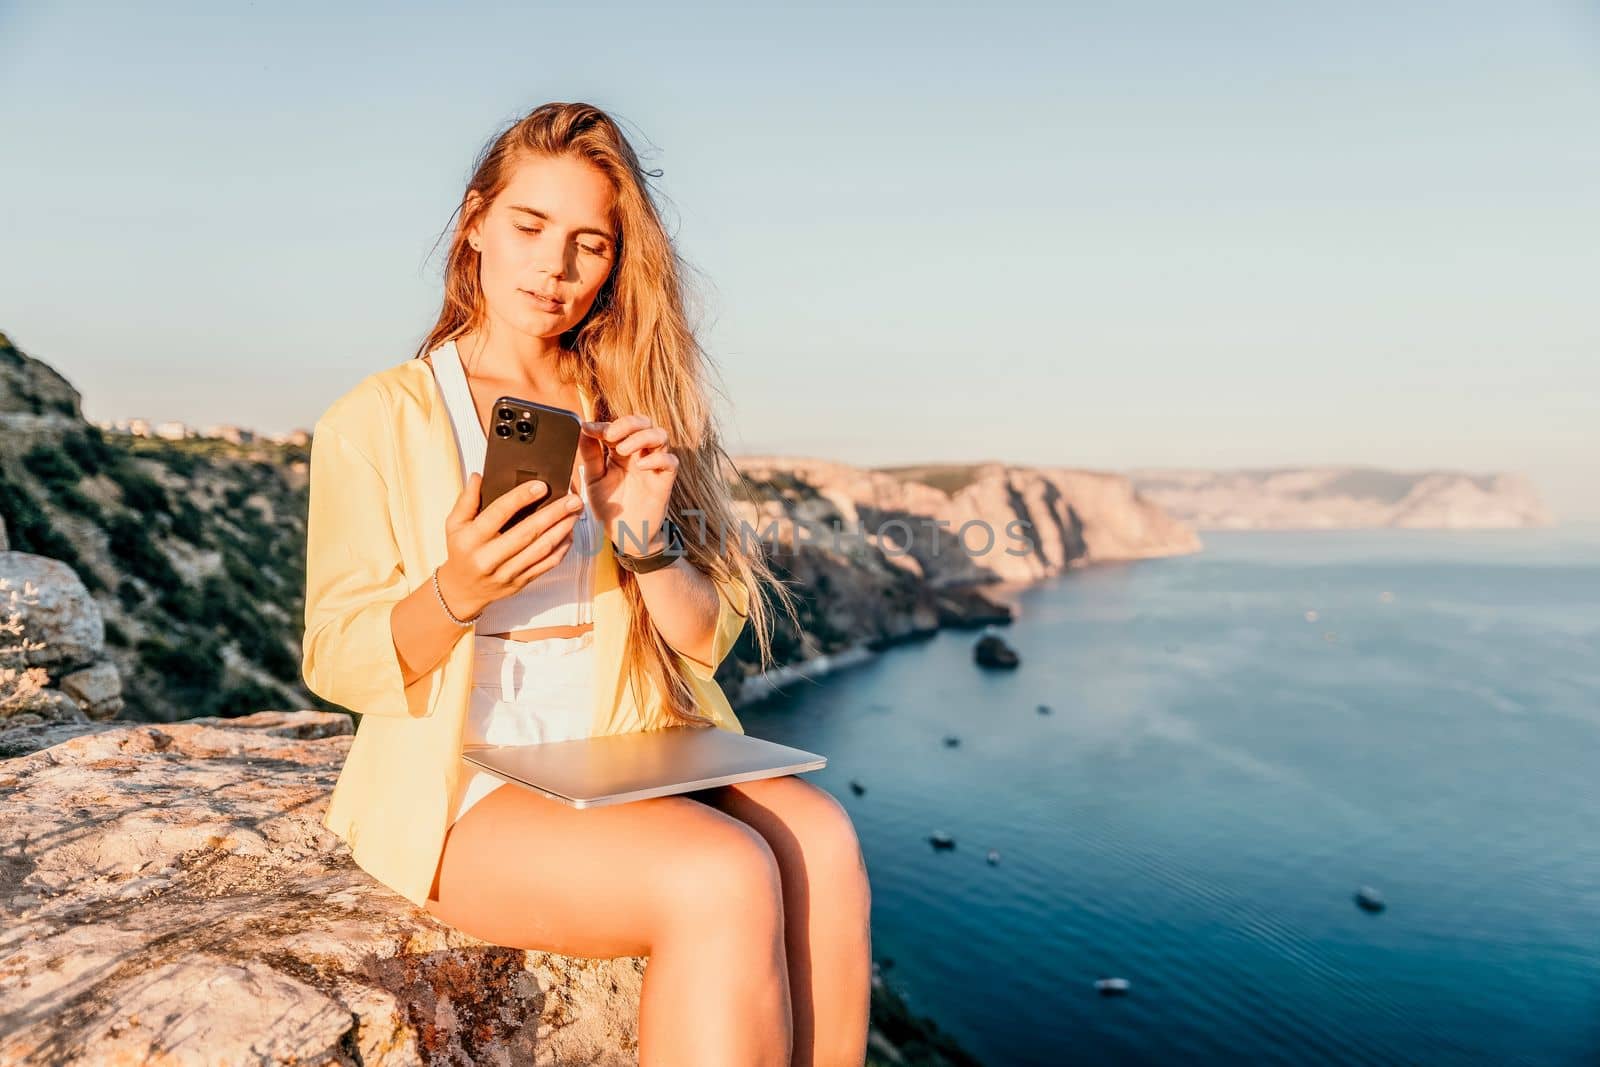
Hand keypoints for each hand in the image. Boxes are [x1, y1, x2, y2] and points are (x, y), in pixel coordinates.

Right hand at [435, 472, 584, 617]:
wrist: (463, 590)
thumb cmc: (461, 551)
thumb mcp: (454, 524)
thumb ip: (466, 500)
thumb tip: (478, 476)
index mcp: (471, 540)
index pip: (498, 513)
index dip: (521, 498)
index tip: (541, 486)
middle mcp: (488, 558)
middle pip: (527, 532)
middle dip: (553, 514)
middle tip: (572, 499)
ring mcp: (506, 573)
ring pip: (541, 549)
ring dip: (562, 529)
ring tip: (575, 513)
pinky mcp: (520, 582)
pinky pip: (546, 565)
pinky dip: (561, 549)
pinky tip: (569, 534)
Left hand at [578, 414, 679, 553]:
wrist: (624, 535)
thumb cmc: (611, 507)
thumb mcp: (594, 479)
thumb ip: (590, 456)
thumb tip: (583, 430)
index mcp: (621, 451)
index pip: (618, 427)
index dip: (604, 425)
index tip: (588, 429)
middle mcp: (639, 454)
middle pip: (644, 423)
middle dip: (628, 423)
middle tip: (611, 434)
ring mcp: (653, 466)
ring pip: (661, 436)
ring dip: (642, 437)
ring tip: (623, 450)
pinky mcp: (664, 481)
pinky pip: (670, 462)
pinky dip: (657, 459)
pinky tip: (640, 466)